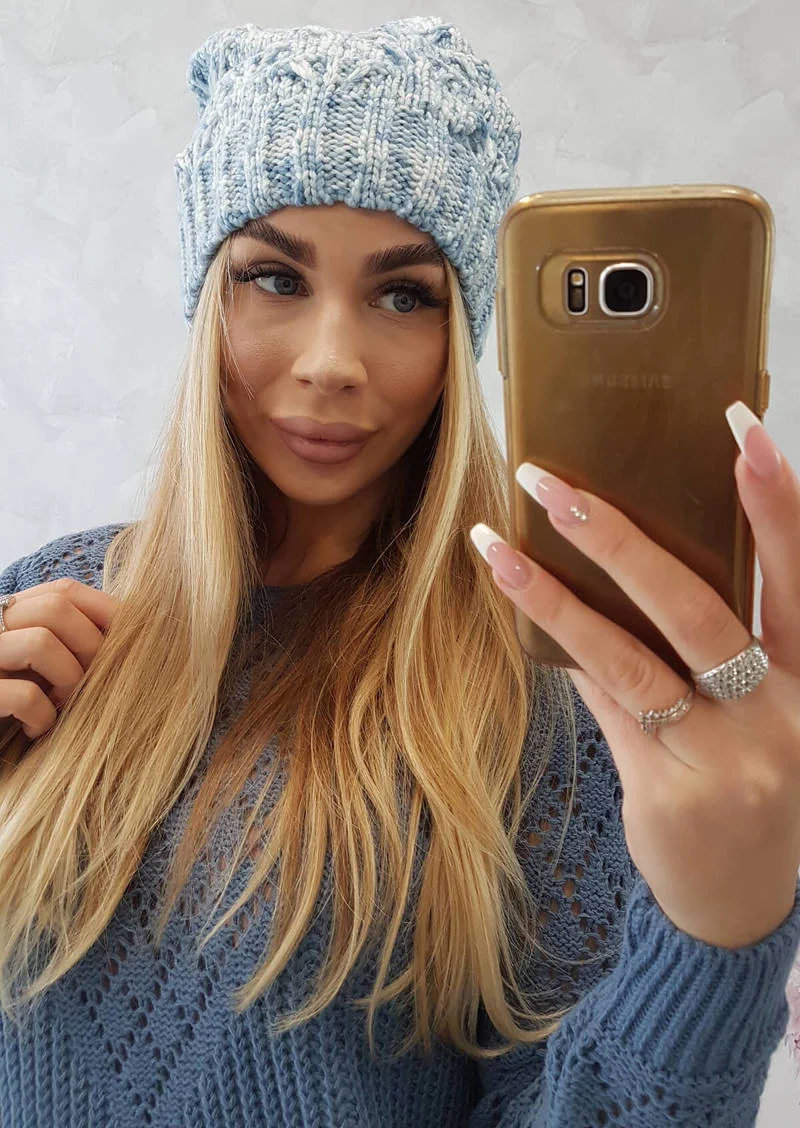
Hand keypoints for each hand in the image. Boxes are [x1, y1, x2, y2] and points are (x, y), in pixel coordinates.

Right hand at [0, 578, 119, 746]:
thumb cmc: (23, 707)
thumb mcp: (49, 670)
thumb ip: (76, 644)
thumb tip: (137, 630)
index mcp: (11, 616)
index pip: (64, 590)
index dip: (105, 613)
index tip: (118, 649)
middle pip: (55, 607)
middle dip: (88, 647)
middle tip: (86, 685)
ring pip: (40, 642)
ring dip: (67, 681)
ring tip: (59, 707)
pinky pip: (24, 694)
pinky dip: (42, 716)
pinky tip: (34, 730)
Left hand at [471, 401, 799, 949]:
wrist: (744, 907)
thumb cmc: (750, 787)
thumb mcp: (755, 715)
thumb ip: (698, 646)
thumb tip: (620, 565)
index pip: (795, 576)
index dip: (777, 502)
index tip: (742, 430)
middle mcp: (780, 713)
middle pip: (698, 606)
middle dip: (622, 537)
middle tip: (556, 482)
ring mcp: (726, 757)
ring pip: (629, 656)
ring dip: (555, 596)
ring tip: (496, 544)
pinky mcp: (670, 793)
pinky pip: (605, 707)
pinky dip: (566, 658)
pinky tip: (519, 611)